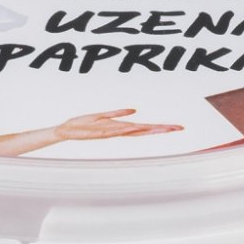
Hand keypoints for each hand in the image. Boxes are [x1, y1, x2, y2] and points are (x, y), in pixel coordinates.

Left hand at [53, 109, 183, 140]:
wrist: (65, 130)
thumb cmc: (82, 124)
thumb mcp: (102, 115)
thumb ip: (117, 113)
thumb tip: (134, 111)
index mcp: (120, 127)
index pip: (144, 127)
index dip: (160, 127)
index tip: (176, 127)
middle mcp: (118, 131)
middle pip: (143, 130)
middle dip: (161, 129)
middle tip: (178, 128)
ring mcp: (109, 132)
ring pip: (131, 131)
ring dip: (147, 129)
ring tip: (161, 128)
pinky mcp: (97, 132)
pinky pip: (113, 131)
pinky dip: (122, 130)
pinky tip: (133, 128)